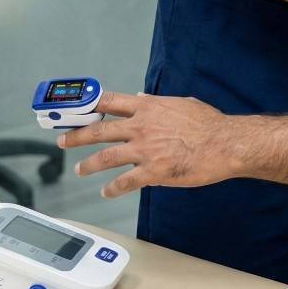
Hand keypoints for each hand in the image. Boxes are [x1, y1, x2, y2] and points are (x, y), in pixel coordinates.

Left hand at [58, 92, 238, 197]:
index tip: (74, 108)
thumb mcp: (182, 104)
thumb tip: (141, 97)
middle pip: (98, 130)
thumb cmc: (209, 124)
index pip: (109, 102)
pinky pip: (124, 182)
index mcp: (149, 107)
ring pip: (105, 157)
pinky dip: (112, 188)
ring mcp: (144, 149)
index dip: (87, 105)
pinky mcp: (152, 171)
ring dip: (88, 164)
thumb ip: (158, 102)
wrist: (225, 143)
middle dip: (76, 136)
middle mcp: (141, 126)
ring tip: (79, 169)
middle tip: (63, 140)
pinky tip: (107, 191)